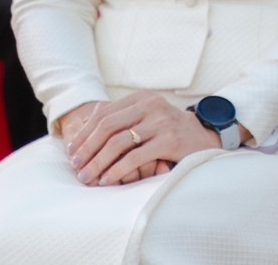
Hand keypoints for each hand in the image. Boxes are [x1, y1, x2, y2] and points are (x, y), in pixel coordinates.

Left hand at [64, 90, 245, 186]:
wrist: (205, 138)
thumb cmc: (169, 131)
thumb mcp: (147, 117)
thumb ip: (122, 117)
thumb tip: (86, 124)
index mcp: (143, 98)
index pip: (104, 114)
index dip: (85, 133)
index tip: (72, 151)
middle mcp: (152, 105)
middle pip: (108, 126)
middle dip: (87, 148)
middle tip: (76, 166)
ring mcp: (162, 122)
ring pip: (119, 142)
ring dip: (98, 162)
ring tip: (87, 176)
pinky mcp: (170, 140)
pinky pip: (136, 157)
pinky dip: (117, 169)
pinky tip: (107, 179)